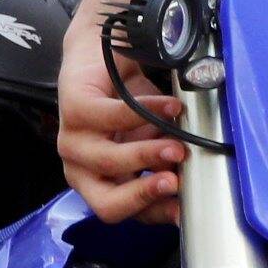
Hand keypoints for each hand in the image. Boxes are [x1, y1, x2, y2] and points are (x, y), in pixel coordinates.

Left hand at [57, 0, 187, 222]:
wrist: (102, 53)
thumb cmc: (129, 104)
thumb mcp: (154, 141)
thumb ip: (167, 166)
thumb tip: (196, 190)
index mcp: (99, 183)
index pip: (126, 214)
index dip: (155, 215)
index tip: (186, 206)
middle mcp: (80, 170)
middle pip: (107, 204)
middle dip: (144, 195)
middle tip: (176, 180)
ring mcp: (71, 142)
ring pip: (108, 162)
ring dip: (149, 154)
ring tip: (179, 145)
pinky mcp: (73, 109)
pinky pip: (112, 118)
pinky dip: (147, 113)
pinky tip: (171, 107)